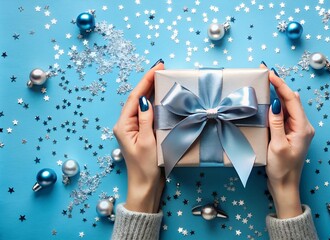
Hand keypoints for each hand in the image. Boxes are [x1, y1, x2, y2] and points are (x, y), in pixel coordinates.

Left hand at [113, 60, 164, 212]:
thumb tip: (144, 100)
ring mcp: (133, 128)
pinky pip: (147, 113)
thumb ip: (146, 119)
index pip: (134, 98)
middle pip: (136, 98)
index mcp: (123, 125)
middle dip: (148, 82)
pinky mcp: (141, 132)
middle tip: (161, 67)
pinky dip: (154, 102)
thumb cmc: (145, 167)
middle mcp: (126, 124)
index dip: (145, 81)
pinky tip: (161, 96)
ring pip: (141, 104)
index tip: (156, 68)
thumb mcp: (147, 142)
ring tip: (161, 77)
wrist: (145, 186)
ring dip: (151, 90)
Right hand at [262, 64, 314, 218]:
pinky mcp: (292, 133)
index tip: (270, 73)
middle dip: (279, 85)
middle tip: (266, 72)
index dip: (281, 85)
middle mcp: (303, 126)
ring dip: (279, 94)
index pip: (292, 100)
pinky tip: (270, 100)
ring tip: (266, 82)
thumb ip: (276, 123)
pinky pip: (285, 115)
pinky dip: (278, 105)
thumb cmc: (282, 169)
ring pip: (289, 106)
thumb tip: (276, 103)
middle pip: (292, 100)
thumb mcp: (277, 146)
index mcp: (303, 128)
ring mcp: (298, 129)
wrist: (285, 186)